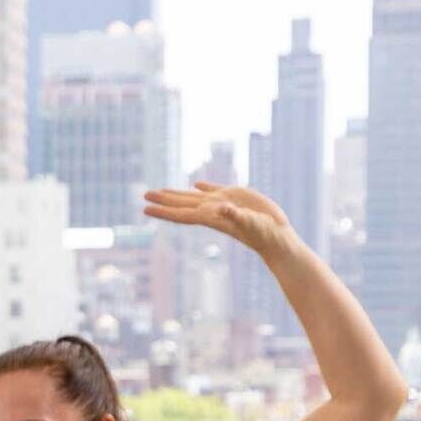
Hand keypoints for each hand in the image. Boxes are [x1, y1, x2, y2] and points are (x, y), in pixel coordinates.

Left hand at [143, 183, 295, 258]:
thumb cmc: (263, 233)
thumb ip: (236, 215)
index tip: (145, 208)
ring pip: (194, 197)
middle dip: (163, 199)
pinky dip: (203, 187)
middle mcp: (212, 210)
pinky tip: (196, 184)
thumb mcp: (250, 222)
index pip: (181, 213)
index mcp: (211, 216)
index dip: (163, 210)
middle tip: (145, 194)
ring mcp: (223, 203)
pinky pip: (214, 190)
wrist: (275, 237)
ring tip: (161, 190)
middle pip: (182, 204)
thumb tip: (223, 207)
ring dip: (177, 193)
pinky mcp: (236, 197)